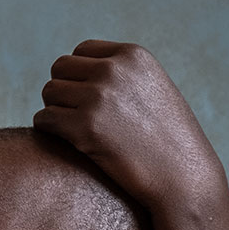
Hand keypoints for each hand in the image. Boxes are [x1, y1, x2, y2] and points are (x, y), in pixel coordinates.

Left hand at [33, 40, 224, 210]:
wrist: (184, 179)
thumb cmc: (169, 141)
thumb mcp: (152, 90)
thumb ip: (122, 75)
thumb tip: (77, 72)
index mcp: (133, 56)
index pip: (82, 50)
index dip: (79, 74)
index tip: (87, 97)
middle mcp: (113, 70)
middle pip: (60, 68)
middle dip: (63, 90)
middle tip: (74, 114)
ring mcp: (98, 97)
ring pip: (49, 93)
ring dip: (55, 110)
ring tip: (73, 129)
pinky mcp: (85, 127)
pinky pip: (44, 119)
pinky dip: (48, 130)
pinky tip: (64, 142)